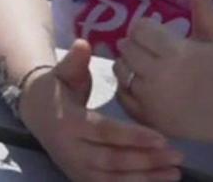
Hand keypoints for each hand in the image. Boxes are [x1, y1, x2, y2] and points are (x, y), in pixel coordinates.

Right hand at [24, 40, 182, 181]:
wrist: (36, 113)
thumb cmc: (57, 89)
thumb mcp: (63, 72)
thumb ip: (75, 61)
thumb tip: (84, 44)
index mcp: (69, 123)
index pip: (104, 132)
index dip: (132, 136)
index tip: (161, 138)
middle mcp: (72, 151)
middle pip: (112, 160)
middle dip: (146, 160)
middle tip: (177, 155)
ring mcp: (77, 169)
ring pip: (114, 179)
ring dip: (146, 178)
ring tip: (175, 172)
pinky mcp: (83, 179)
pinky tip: (159, 180)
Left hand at [114, 0, 212, 143]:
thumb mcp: (212, 33)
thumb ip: (200, 1)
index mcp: (176, 52)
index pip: (139, 29)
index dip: (146, 30)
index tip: (157, 36)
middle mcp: (160, 76)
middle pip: (126, 48)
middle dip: (136, 46)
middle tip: (151, 52)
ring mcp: (151, 99)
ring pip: (120, 69)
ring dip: (129, 65)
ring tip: (146, 67)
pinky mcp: (146, 117)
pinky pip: (121, 94)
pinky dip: (127, 87)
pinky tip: (144, 85)